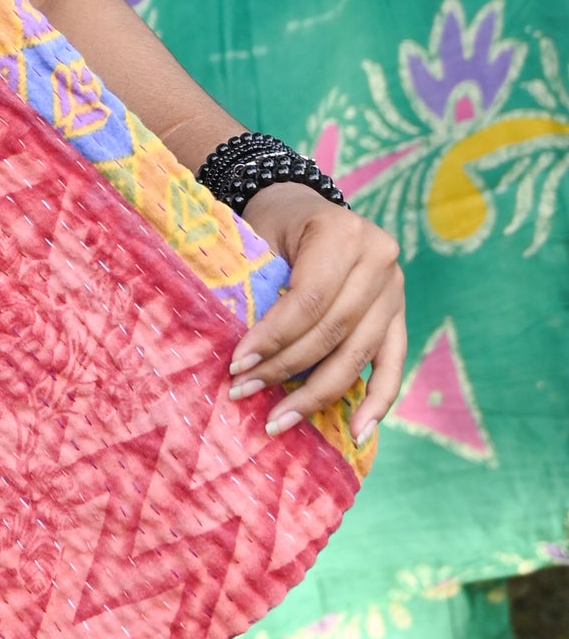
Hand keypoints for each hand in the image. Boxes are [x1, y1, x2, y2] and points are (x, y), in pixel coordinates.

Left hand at [228, 184, 403, 452]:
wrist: (303, 207)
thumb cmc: (272, 227)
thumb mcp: (260, 239)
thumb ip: (257, 286)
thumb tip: (242, 356)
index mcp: (343, 232)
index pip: (309, 299)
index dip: (274, 338)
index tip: (238, 366)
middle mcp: (380, 259)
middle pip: (334, 331)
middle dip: (287, 369)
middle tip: (245, 393)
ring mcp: (395, 289)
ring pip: (358, 354)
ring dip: (318, 393)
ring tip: (279, 420)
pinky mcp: (400, 314)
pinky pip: (392, 364)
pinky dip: (378, 401)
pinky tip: (360, 431)